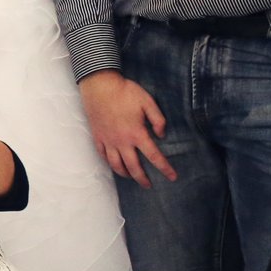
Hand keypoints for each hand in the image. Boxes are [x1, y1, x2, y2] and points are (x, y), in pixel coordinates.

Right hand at [78, 70, 175, 186]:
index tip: (172, 177)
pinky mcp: (98, 137)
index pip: (154, 156)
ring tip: (131, 177)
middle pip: (134, 167)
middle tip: (149, 185)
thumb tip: (162, 134)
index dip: (165, 168)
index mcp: (137, 133)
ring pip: (117, 165)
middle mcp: (122, 141)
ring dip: (126, 174)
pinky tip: (115, 164)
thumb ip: (158, 119)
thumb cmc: (125, 92)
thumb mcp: (147, 101)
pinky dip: (110, 164)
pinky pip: (103, 156)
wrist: (99, 86)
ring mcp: (109, 140)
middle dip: (142, 179)